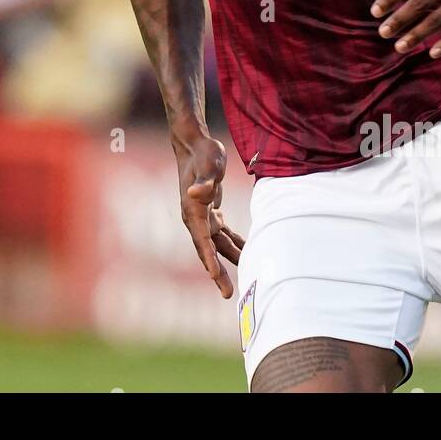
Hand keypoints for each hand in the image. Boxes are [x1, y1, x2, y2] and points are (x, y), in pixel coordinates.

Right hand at [173, 130, 244, 298]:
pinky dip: (235, 245)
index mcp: (193, 211)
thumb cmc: (204, 153)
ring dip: (229, 263)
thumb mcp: (208, 165)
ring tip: (244, 282)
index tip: (216, 276)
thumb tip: (198, 193)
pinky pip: (224, 235)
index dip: (209, 259)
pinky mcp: (211, 212)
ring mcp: (203, 217)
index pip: (202, 241)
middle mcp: (195, 218)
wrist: (195, 144)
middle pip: (208, 251)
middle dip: (217, 273)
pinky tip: (247, 254)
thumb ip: (205, 181)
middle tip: (228, 295)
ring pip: (218, 246)